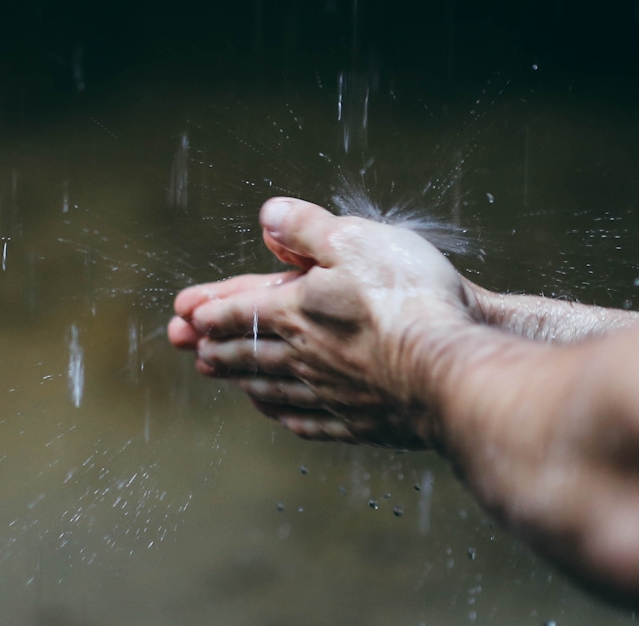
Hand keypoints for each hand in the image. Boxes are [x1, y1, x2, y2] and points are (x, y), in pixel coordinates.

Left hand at [168, 197, 485, 448]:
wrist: (453, 371)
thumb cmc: (408, 300)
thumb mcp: (355, 239)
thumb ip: (307, 227)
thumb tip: (269, 215)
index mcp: (297, 310)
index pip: (241, 310)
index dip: (211, 309)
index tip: (185, 316)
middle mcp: (305, 356)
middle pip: (249, 352)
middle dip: (215, 348)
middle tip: (189, 351)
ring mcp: (331, 394)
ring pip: (272, 387)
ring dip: (241, 380)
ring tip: (221, 377)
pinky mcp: (360, 423)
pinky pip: (310, 421)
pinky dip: (285, 415)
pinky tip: (281, 415)